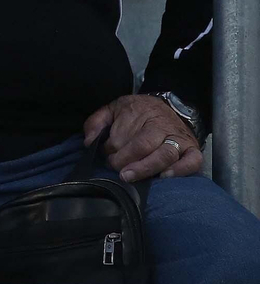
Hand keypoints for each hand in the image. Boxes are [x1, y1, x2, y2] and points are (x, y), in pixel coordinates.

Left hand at [84, 93, 203, 181]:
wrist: (170, 106)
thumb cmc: (138, 111)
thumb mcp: (114, 108)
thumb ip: (98, 122)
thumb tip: (89, 141)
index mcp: (140, 114)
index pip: (123, 136)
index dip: (111, 150)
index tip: (106, 157)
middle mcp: (161, 127)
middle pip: (143, 145)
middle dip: (126, 160)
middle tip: (117, 171)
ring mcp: (179, 139)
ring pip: (165, 155)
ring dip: (146, 168)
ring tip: (131, 176)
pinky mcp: (193, 150)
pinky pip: (192, 162)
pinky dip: (180, 171)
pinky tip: (164, 177)